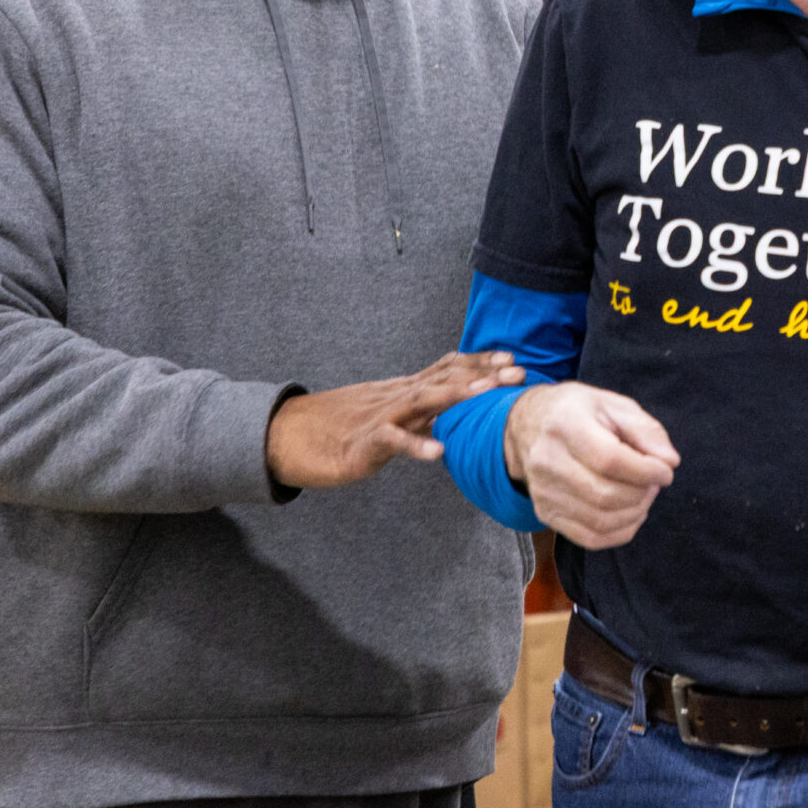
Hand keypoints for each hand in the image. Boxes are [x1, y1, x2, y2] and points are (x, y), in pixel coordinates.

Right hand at [265, 350, 525, 489]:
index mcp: (404, 389)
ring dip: (457, 396)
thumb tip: (456, 404)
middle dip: (483, 375)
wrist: (288, 436)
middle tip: (519, 373)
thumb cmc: (342, 427)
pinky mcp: (363, 443)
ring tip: (488, 395)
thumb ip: (421, 408)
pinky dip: (415, 444)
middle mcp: (396, 395)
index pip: (447, 368)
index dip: (479, 362)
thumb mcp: (389, 414)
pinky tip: (438, 450)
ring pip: (422, 400)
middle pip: (444, 379)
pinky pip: (392, 441)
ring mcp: (380, 417)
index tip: (512, 357)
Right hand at [505, 381, 679, 547]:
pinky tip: (631, 512)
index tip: (665, 471)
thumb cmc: (579, 412)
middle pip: (605, 495)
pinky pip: (590, 538)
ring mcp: (543, 492)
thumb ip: (647, 431)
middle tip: (654, 481)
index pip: (609, 460)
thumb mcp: (615, 405)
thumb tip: (669, 462)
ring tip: (643, 494)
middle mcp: (547, 460)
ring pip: (600, 521)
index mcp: (565, 424)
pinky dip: (620, 531)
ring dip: (635, 513)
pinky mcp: (545, 513)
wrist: (529, 425)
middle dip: (642, 493)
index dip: (645, 471)